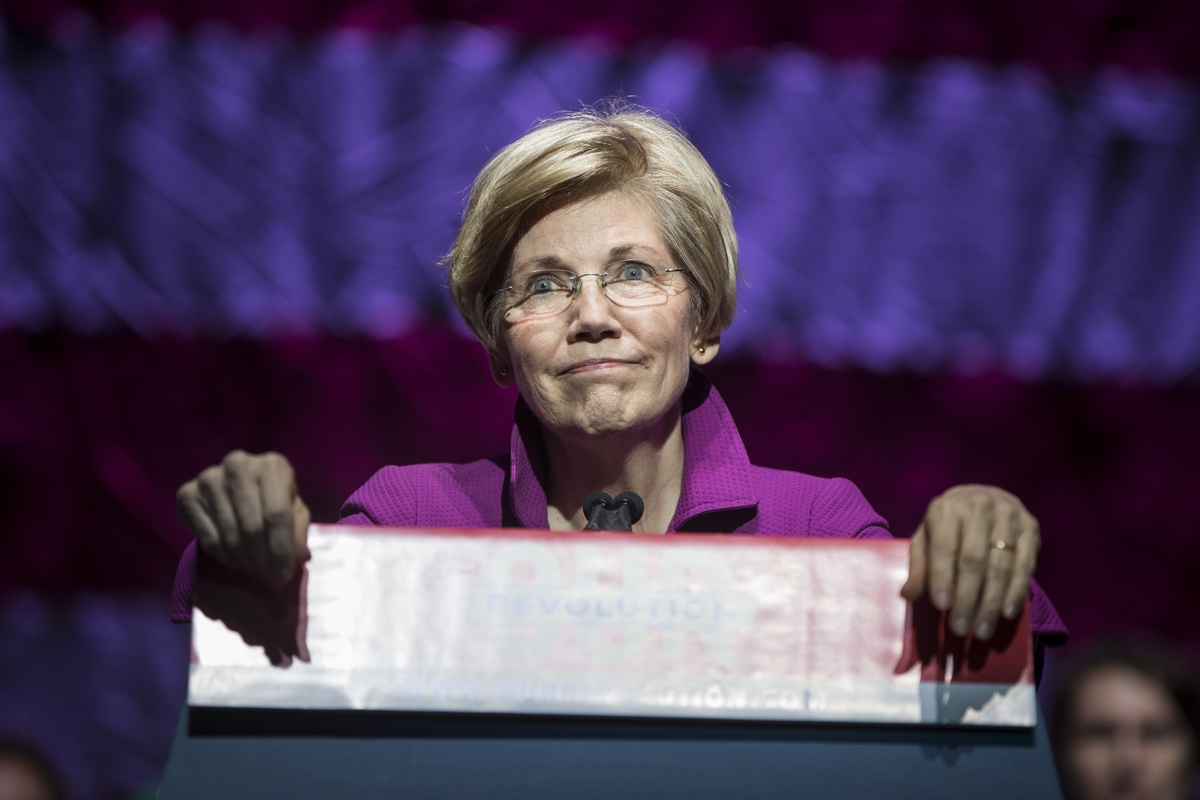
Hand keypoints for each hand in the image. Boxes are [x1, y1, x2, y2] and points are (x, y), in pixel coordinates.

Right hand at [176, 450, 309, 589]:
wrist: (236, 487)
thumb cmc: (273, 499)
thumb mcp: (294, 511)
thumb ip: (297, 532)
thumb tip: (298, 558)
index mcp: (272, 465)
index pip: (277, 514)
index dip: (281, 549)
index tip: (284, 576)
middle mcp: (238, 464)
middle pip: (252, 527)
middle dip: (263, 562)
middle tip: (270, 582)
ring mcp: (208, 478)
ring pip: (229, 536)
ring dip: (245, 563)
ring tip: (256, 574)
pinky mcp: (186, 494)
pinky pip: (207, 539)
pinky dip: (224, 558)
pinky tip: (236, 563)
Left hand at [900, 484, 1038, 640]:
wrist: (984, 498)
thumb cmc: (949, 526)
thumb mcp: (926, 539)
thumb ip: (919, 566)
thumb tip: (908, 594)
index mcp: (947, 509)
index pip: (945, 547)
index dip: (942, 577)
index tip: (941, 606)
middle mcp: (979, 507)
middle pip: (974, 560)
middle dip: (967, 598)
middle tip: (960, 628)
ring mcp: (1008, 515)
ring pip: (1001, 565)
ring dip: (991, 602)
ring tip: (982, 629)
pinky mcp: (1030, 527)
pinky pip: (1025, 564)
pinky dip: (1016, 591)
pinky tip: (1006, 612)